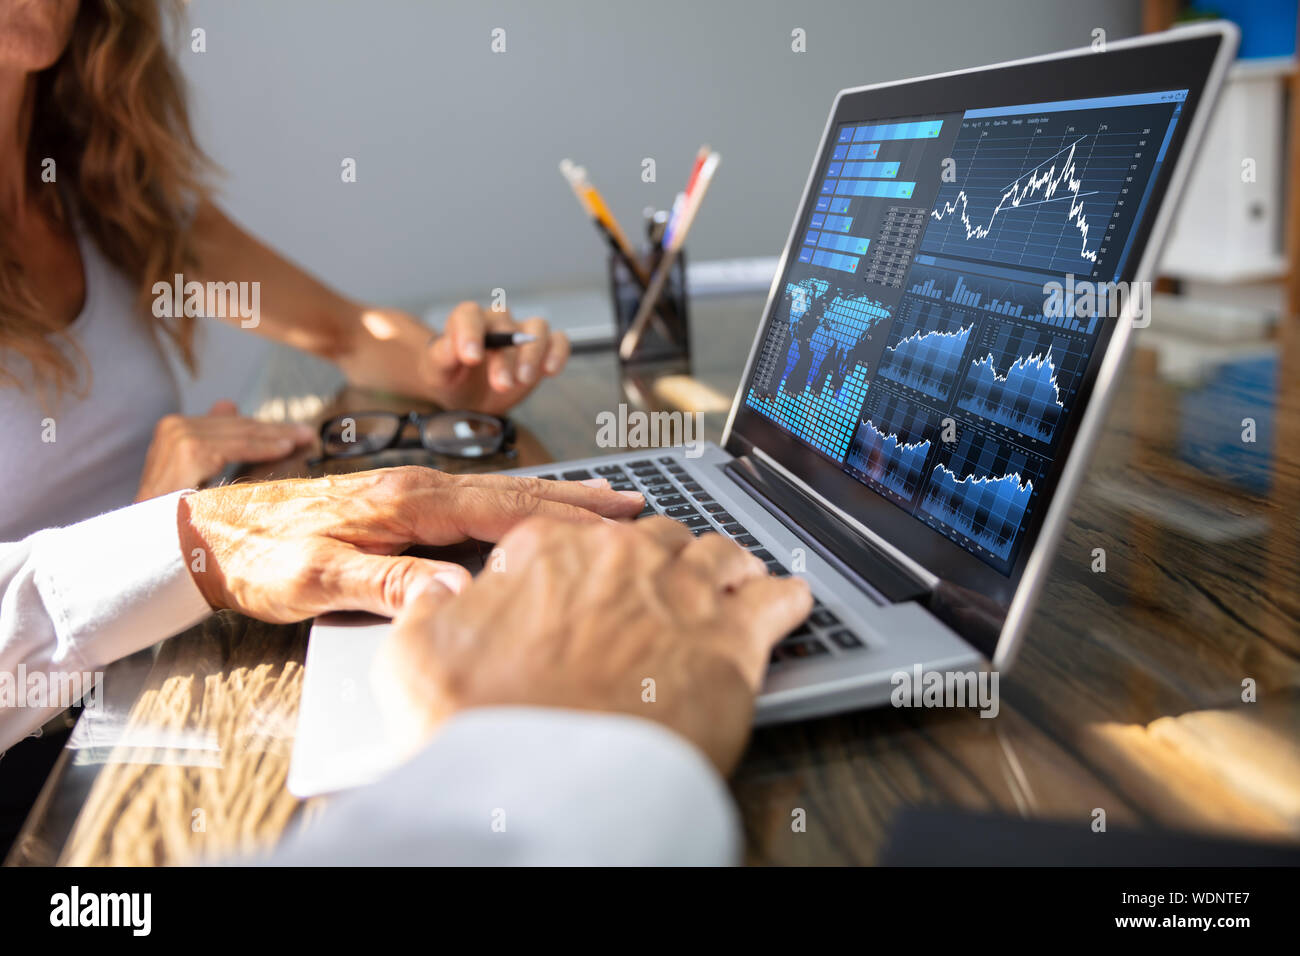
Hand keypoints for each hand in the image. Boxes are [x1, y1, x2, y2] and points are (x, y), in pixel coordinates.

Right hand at [136, 400, 315, 500]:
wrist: (148, 538)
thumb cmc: (176, 511)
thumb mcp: (199, 471)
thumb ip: (216, 440)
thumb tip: (229, 402)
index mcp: (175, 427)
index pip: (230, 424)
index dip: (265, 428)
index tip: (296, 432)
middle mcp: (174, 426)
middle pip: (238, 426)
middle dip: (276, 431)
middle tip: (308, 434)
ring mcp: (179, 435)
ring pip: (241, 434)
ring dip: (277, 437)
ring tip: (304, 440)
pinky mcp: (189, 450)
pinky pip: (236, 447)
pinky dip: (263, 448)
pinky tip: (286, 449)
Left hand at [176, 467, 644, 622]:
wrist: (205, 534)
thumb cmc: (254, 556)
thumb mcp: (316, 576)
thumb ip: (387, 582)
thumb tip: (454, 594)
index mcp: (405, 497)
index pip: (502, 507)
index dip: (562, 518)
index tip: (613, 524)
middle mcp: (414, 486)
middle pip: (513, 490)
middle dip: (576, 500)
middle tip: (633, 505)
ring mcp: (407, 493)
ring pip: (498, 493)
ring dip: (554, 499)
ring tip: (603, 503)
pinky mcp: (397, 506)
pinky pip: (475, 503)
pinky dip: (517, 506)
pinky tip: (529, 516)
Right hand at [374, 516, 811, 773]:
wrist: (540, 785)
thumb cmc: (479, 729)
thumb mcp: (414, 660)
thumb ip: (430, 613)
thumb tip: (437, 592)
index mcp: (551, 554)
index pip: (576, 533)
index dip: (584, 555)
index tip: (592, 572)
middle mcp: (624, 560)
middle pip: (657, 540)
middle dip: (661, 558)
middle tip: (666, 580)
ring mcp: (684, 596)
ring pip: (722, 556)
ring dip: (728, 566)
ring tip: (736, 578)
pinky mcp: (734, 643)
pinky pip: (778, 601)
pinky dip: (785, 598)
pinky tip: (788, 602)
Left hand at [417, 302, 569, 415]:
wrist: (469, 398)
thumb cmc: (451, 380)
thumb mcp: (437, 373)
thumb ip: (443, 356)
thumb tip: (458, 348)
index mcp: (466, 322)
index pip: (469, 315)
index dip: (471, 333)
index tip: (471, 358)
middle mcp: (497, 322)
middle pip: (506, 327)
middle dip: (505, 357)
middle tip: (501, 384)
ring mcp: (522, 334)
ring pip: (536, 327)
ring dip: (532, 352)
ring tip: (524, 379)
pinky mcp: (542, 350)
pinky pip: (558, 341)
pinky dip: (557, 353)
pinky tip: (549, 371)